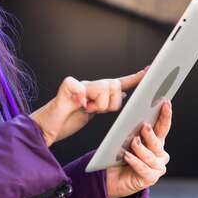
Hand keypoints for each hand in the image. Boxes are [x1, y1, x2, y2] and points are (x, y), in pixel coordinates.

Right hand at [30, 68, 146, 145]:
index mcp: (97, 92)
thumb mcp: (91, 113)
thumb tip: (121, 91)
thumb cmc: (66, 121)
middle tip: (95, 111)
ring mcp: (78, 85)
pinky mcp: (67, 87)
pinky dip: (82, 97)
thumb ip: (105, 103)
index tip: (150, 70)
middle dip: (111, 104)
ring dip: (97, 104)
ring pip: (103, 87)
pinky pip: (81, 86)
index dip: (136, 77)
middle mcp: (89, 86)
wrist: (47, 127)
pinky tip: (78, 104)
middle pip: (114, 85)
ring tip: (85, 109)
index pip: (119, 82)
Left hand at [106, 100, 172, 197]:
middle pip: (158, 142)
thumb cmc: (119, 155)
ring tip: (133, 142)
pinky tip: (128, 156)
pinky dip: (136, 162)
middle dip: (151, 134)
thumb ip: (131, 130)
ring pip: (151, 157)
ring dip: (141, 149)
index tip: (166, 103)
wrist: (112, 177)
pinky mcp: (150, 179)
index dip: (165, 115)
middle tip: (144, 126)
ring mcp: (157, 167)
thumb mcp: (125, 139)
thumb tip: (131, 115)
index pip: (163, 127)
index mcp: (156, 142)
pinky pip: (144, 170)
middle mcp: (160, 154)